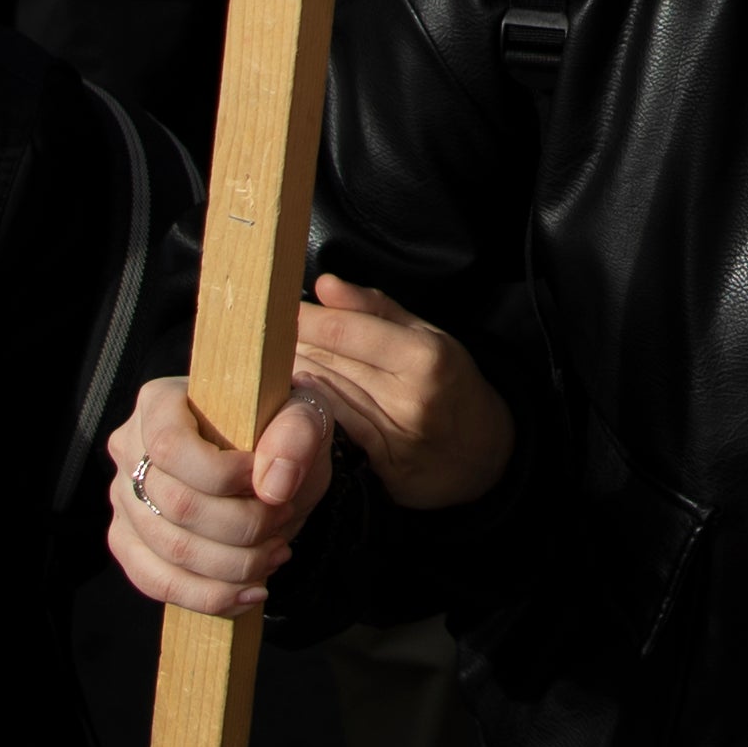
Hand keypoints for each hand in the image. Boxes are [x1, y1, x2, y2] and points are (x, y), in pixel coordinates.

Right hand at [100, 373, 337, 617]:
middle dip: (242, 526)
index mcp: (160, 403)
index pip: (171, 448)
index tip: (267, 482)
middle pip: (175, 506)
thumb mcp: (303, 416)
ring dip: (233, 566)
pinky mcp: (130, 542)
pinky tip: (249, 593)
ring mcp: (124, 498)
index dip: (224, 476)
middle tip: (283, 521)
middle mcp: (130, 448)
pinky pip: (155, 582)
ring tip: (276, 554)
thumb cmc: (281, 431)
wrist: (272, 464)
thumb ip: (296, 434)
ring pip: (169, 552)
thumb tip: (273, 486)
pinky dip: (207, 596)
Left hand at [289, 279, 515, 510]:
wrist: (486, 453)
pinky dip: (307, 408)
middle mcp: (410, 395)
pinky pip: (333, 426)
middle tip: (261, 330)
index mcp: (425, 355)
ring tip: (269, 359)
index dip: (304, 318)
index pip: (346, 330)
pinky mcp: (380, 462)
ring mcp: (394, 433)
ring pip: (325, 395)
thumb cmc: (453, 385)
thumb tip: (325, 284)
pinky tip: (289, 396)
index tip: (275, 306)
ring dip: (292, 376)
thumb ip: (376, 308)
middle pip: (330, 362)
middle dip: (291, 345)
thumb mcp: (428, 336)